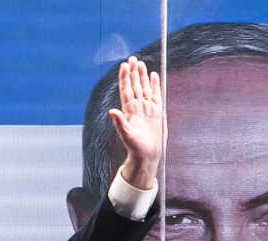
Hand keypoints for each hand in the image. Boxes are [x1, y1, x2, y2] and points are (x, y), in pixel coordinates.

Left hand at [110, 56, 161, 190]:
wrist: (147, 155)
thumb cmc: (135, 147)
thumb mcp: (126, 135)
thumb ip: (120, 122)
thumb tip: (111, 111)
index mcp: (128, 111)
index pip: (126, 90)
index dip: (124, 77)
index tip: (124, 65)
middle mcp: (137, 107)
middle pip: (135, 85)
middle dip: (133, 72)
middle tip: (133, 58)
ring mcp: (147, 108)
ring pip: (144, 88)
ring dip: (142, 76)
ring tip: (141, 63)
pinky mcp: (156, 112)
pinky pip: (156, 94)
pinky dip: (154, 84)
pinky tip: (153, 75)